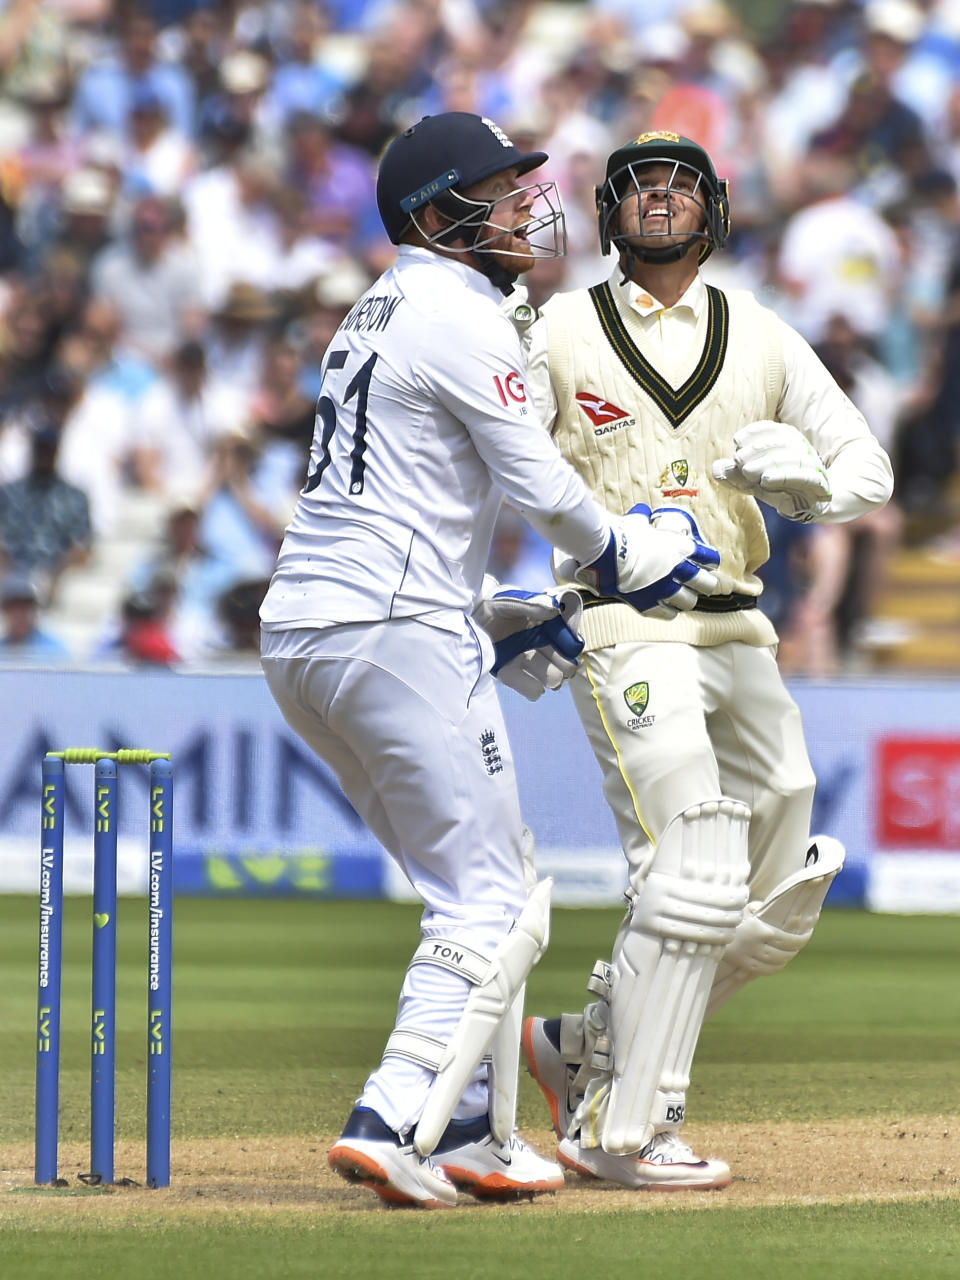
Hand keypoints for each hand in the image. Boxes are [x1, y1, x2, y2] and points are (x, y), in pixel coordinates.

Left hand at [473, 579, 583, 700]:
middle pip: (563, 661)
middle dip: (566, 666)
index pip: (567, 639)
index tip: (572, 647)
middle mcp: (537, 643)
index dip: (571, 644)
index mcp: (544, 625)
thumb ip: (533, 605)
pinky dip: (533, 689)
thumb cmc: (492, 604)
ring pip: (550, 676)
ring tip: (553, 680)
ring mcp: (523, 659)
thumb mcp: (512, 601)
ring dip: (553, 678)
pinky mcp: (508, 672)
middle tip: (565, 669)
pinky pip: (529, 687)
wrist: (466, 614)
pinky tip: (536, 688)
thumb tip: (556, 610)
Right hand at [560, 504, 719, 618]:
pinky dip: (668, 610)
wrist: (606, 553)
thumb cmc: (622, 534)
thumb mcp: (637, 521)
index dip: (710, 561)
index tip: (708, 562)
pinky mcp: (651, 604)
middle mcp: (679, 571)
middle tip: (701, 584)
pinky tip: (665, 606)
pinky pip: (669, 614)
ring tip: (681, 596)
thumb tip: (641, 513)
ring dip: (686, 598)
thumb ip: (644, 519)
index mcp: (680, 548)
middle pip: (707, 585)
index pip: (710, 558)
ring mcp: (666, 590)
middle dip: (706, 584)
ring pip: (689, 602)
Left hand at [713, 421, 830, 521]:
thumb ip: (734, 474)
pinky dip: (784, 476)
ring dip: (767, 462)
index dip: (757, 431)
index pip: (775, 430)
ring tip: (747, 471)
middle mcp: (804, 450)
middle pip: (783, 443)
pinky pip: (804, 477)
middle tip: (738, 459)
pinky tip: (766, 480)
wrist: (809, 507)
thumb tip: (716, 468)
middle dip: (758, 449)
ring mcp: (813, 467)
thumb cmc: (779, 488)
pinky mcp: (820, 485)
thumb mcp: (752, 481)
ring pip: (793, 458)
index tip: (737, 440)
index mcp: (790, 442)